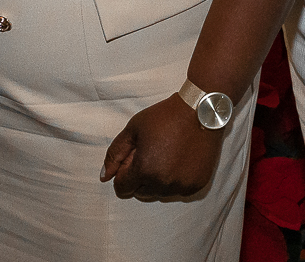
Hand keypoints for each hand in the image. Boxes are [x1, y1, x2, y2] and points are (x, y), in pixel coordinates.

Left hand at [100, 95, 223, 199]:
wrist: (200, 111)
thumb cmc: (164, 117)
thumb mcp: (133, 129)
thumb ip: (115, 154)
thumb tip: (104, 177)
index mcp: (144, 170)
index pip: (122, 188)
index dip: (123, 173)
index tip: (133, 158)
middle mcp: (162, 183)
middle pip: (140, 192)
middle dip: (140, 177)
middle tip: (151, 154)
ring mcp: (181, 186)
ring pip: (159, 193)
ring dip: (158, 180)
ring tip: (166, 156)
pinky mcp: (197, 185)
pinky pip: (178, 191)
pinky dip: (176, 180)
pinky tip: (180, 160)